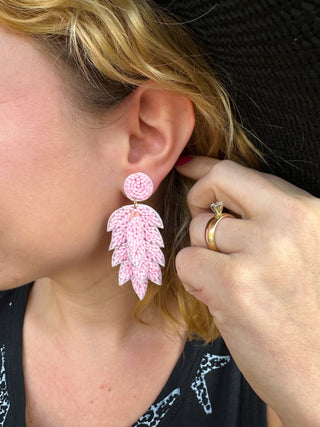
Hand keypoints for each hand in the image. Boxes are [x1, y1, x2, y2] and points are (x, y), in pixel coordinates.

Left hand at [175, 157, 319, 426]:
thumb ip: (269, 220)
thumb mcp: (306, 251)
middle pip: (216, 184)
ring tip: (232, 282)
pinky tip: (221, 300)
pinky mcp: (235, 286)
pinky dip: (195, 280)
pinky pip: (188, 262)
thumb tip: (216, 193)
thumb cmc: (311, 316)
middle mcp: (288, 224)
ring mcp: (261, 253)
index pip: (244, 173)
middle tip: (204, 222)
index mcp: (308, 213)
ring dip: (205, 254)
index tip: (189, 167)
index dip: (209, 169)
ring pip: (198, 231)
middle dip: (199, 200)